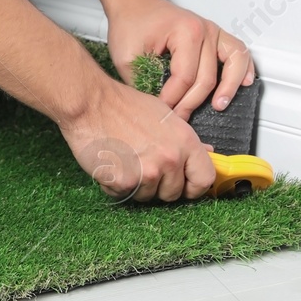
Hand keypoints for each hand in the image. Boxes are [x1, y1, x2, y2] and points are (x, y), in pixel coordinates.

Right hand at [60, 75, 216, 202]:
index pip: (205, 179)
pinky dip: (115, 185)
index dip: (194, 187)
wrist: (91, 104)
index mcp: (185, 142)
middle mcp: (171, 159)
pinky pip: (123, 195)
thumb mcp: (165, 116)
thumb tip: (209, 153)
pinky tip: (110, 164)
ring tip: (124, 160)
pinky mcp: (125, 182)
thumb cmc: (126, 106)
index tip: (183, 186)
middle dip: (159, 186)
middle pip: (173, 194)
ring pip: (147, 197)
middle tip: (142, 166)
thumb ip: (185, 140)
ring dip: (135, 186)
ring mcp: (148, 173)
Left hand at [106, 0, 254, 121]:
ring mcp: (214, 31)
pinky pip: (239, 53)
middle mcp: (204, 29)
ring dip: (229, 88)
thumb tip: (156, 108)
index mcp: (185, 31)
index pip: (185, 77)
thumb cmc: (132, 23)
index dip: (172, 99)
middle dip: (191, 103)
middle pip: (207, 77)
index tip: (160, 109)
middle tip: (178, 116)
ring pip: (234, 63)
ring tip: (219, 105)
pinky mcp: (216, 36)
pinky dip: (244, 68)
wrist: (135, 3)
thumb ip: (141, 83)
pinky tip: (243, 84)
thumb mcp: (127, 56)